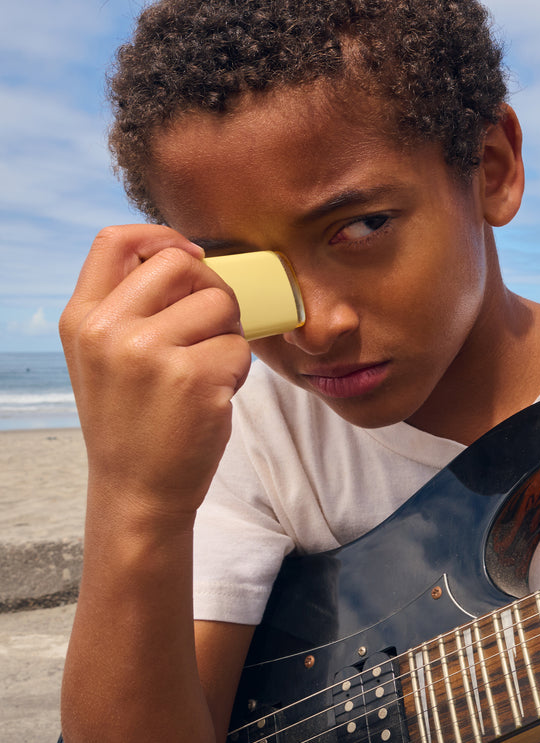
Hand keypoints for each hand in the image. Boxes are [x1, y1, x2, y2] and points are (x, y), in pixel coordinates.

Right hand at [60, 224, 251, 519]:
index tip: (190, 255)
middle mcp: (109, 330)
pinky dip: (238, 370)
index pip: (114, 241)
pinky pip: (240, 347)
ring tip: (208, 370)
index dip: (160, 236)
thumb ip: (126, 308)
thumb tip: (185, 257)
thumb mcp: (102, 359)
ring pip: (220, 303)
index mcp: (82, 320)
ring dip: (227, 334)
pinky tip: (215, 396)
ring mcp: (151, 353)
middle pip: (180, 264)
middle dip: (210, 289)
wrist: (138, 491)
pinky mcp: (194, 378)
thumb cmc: (131, 424)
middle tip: (213, 325)